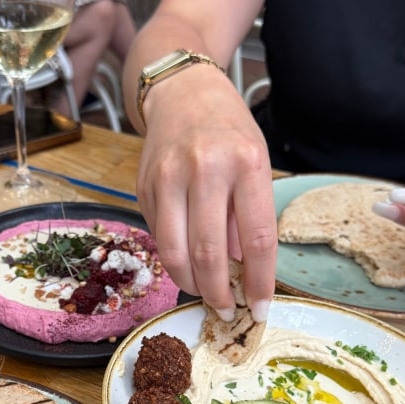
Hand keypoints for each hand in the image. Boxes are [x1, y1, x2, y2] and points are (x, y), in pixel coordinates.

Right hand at [136, 68, 277, 321]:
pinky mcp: (144, 187)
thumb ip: (249, 216)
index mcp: (246, 163)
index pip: (257, 239)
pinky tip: (187, 260)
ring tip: (204, 293)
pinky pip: (160, 237)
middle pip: (210, 253)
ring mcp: (168, 178)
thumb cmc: (228, 131)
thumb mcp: (255, 164)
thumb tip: (243, 275)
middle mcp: (205, 169)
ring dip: (191, 285)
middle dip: (219, 294)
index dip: (259, 282)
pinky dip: (175, 258)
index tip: (260, 309)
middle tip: (226, 311)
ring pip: (176, 253)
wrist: (183, 92)